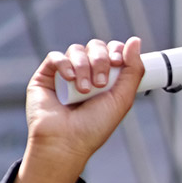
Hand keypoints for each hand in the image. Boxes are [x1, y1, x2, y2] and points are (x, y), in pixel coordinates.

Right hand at [16, 37, 145, 182]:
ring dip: (84, 66)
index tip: (119, 62)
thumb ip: (133, 70)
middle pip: (96, 47)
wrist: (66, 141)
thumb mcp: (122, 98)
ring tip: (85, 89)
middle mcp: (87, 74)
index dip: (117, 51)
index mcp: (107, 79)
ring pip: (77, 50)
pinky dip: (65, 64)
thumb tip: (135, 41)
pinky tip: (69, 79)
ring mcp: (66, 74)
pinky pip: (55, 56)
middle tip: (100, 83)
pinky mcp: (46, 76)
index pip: (113, 52)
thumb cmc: (95, 126)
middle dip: (101, 60)